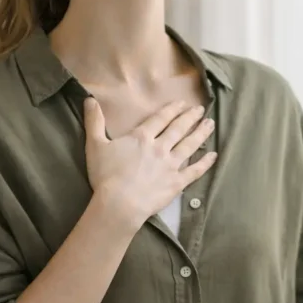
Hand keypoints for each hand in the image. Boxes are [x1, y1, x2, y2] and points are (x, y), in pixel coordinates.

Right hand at [83, 97, 216, 232]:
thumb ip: (94, 121)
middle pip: (178, 129)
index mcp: (142, 137)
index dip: (172, 109)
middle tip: (201, 109)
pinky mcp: (177, 183)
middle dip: (190, 117)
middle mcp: (160, 147)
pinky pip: (194, 171)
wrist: (119, 203)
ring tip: (210, 124)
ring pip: (190, 145)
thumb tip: (89, 99)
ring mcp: (171, 165)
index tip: (183, 103)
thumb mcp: (95, 145)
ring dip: (201, 133)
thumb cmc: (105, 176)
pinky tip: (213, 155)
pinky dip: (205, 163)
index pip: (160, 119)